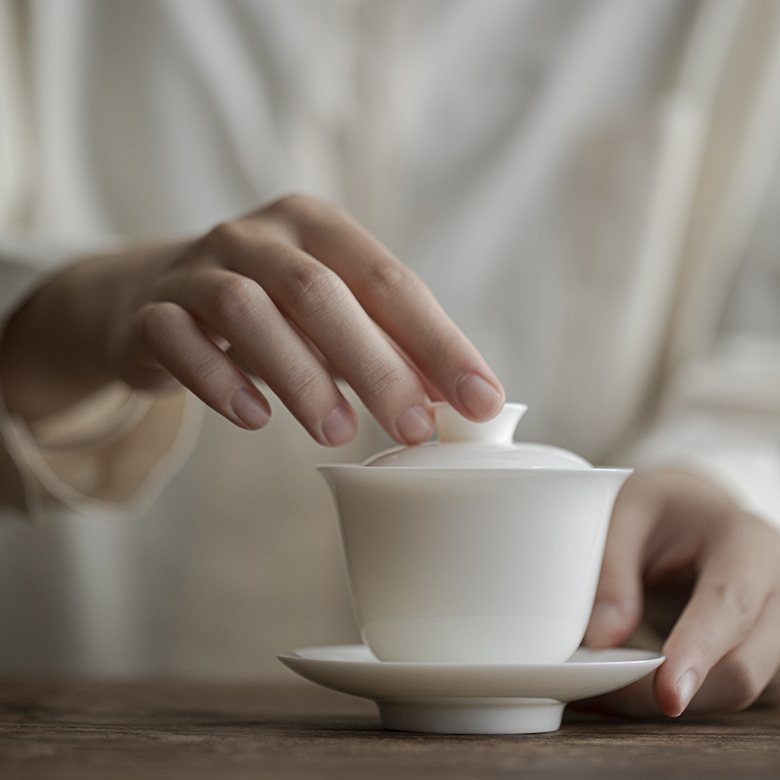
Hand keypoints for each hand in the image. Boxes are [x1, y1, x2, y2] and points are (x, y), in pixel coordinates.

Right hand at [0, 194, 503, 443]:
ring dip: (301, 375)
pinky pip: (178, 338)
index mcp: (318, 228)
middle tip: (414, 429)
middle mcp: (259, 236)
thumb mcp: (332, 320)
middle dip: (376, 364)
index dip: (439, 342)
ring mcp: (198, 267)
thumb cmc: (269, 314)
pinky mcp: (151, 311)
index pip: (390, 282)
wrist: (155, 300)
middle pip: (321, 292)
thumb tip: (460, 403)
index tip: (481, 401)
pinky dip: (218, 380)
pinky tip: (254, 418)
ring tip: (338, 432)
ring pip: (248, 309)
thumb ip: (388, 348)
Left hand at [580, 469, 779, 716]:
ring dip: (671, 698)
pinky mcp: (764, 654)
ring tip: (610, 684)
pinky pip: (725, 691)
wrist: (692, 511)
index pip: (731, 605)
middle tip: (603, 686)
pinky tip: (636, 685)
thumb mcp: (625, 514)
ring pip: (736, 690)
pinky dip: (680, 695)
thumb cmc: (660, 508)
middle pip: (743, 666)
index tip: (668, 692)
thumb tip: (602, 641)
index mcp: (747, 542)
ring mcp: (777, 628)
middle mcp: (778, 590)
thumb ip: (612, 571)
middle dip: (672, 688)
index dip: (698, 651)